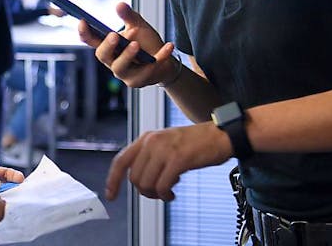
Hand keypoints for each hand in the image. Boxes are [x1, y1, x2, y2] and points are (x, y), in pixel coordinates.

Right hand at [77, 2, 175, 87]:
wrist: (165, 63)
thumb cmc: (147, 44)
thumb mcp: (139, 27)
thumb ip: (129, 16)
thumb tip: (120, 4)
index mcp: (109, 47)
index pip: (91, 40)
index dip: (84, 32)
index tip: (83, 21)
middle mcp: (113, 61)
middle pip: (102, 56)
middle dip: (107, 46)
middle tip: (114, 35)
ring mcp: (124, 74)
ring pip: (120, 68)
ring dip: (128, 55)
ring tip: (137, 45)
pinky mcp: (138, 81)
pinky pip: (147, 71)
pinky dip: (160, 57)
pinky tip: (169, 45)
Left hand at [105, 122, 231, 201]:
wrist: (220, 135)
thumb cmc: (196, 142)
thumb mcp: (166, 143)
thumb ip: (150, 157)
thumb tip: (139, 180)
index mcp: (147, 138)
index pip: (121, 160)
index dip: (113, 179)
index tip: (111, 194)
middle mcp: (152, 142)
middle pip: (134, 178)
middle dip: (144, 191)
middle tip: (156, 193)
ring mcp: (164, 150)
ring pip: (146, 184)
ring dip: (155, 194)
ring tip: (166, 192)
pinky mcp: (178, 159)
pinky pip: (162, 186)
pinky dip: (165, 195)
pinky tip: (172, 193)